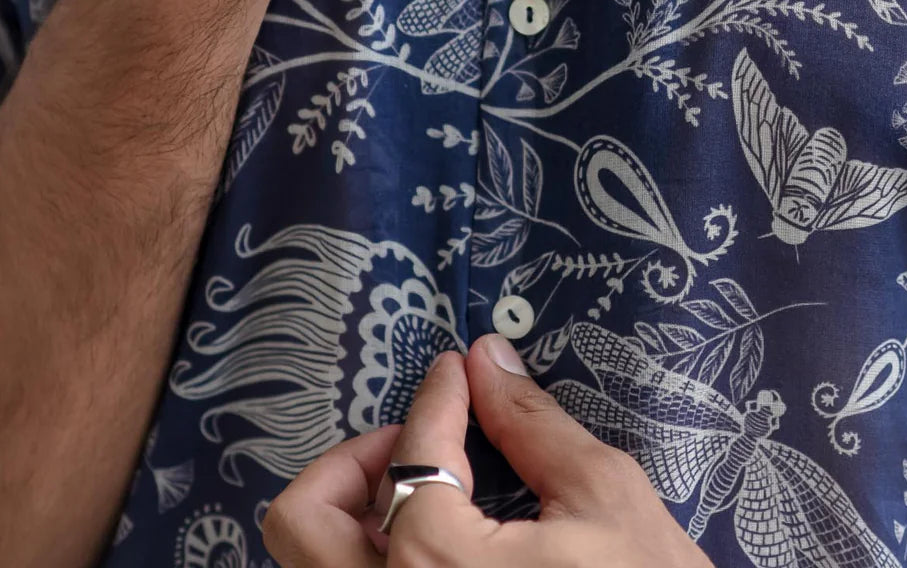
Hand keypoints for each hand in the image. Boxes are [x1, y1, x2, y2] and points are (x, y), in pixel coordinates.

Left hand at [262, 335, 713, 567]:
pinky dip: (379, 559)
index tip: (457, 371)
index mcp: (436, 563)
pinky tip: (437, 544)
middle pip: (304, 519)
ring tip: (423, 491)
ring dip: (354, 514)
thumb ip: (532, 421)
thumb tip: (487, 360)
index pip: (411, 451)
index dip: (437, 396)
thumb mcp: (602, 495)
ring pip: (314, 566)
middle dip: (357, 461)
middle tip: (418, 440)